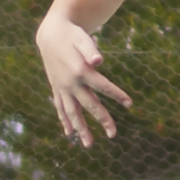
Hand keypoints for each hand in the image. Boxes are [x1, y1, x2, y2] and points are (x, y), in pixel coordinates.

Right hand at [37, 20, 126, 145]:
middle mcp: (71, 83)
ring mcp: (62, 88)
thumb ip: (90, 49)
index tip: (130, 104)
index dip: (117, 95)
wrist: (50, 34)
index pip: (102, 86)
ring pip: (72, 112)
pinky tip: (69, 134)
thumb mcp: (81, 38)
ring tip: (88, 145)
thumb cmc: (71, 35)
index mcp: (80, 71)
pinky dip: (64, 121)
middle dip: (102, 120)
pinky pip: (61, 108)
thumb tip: (99, 60)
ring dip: (80, 129)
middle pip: (89, 105)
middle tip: (113, 134)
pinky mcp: (56, 88)